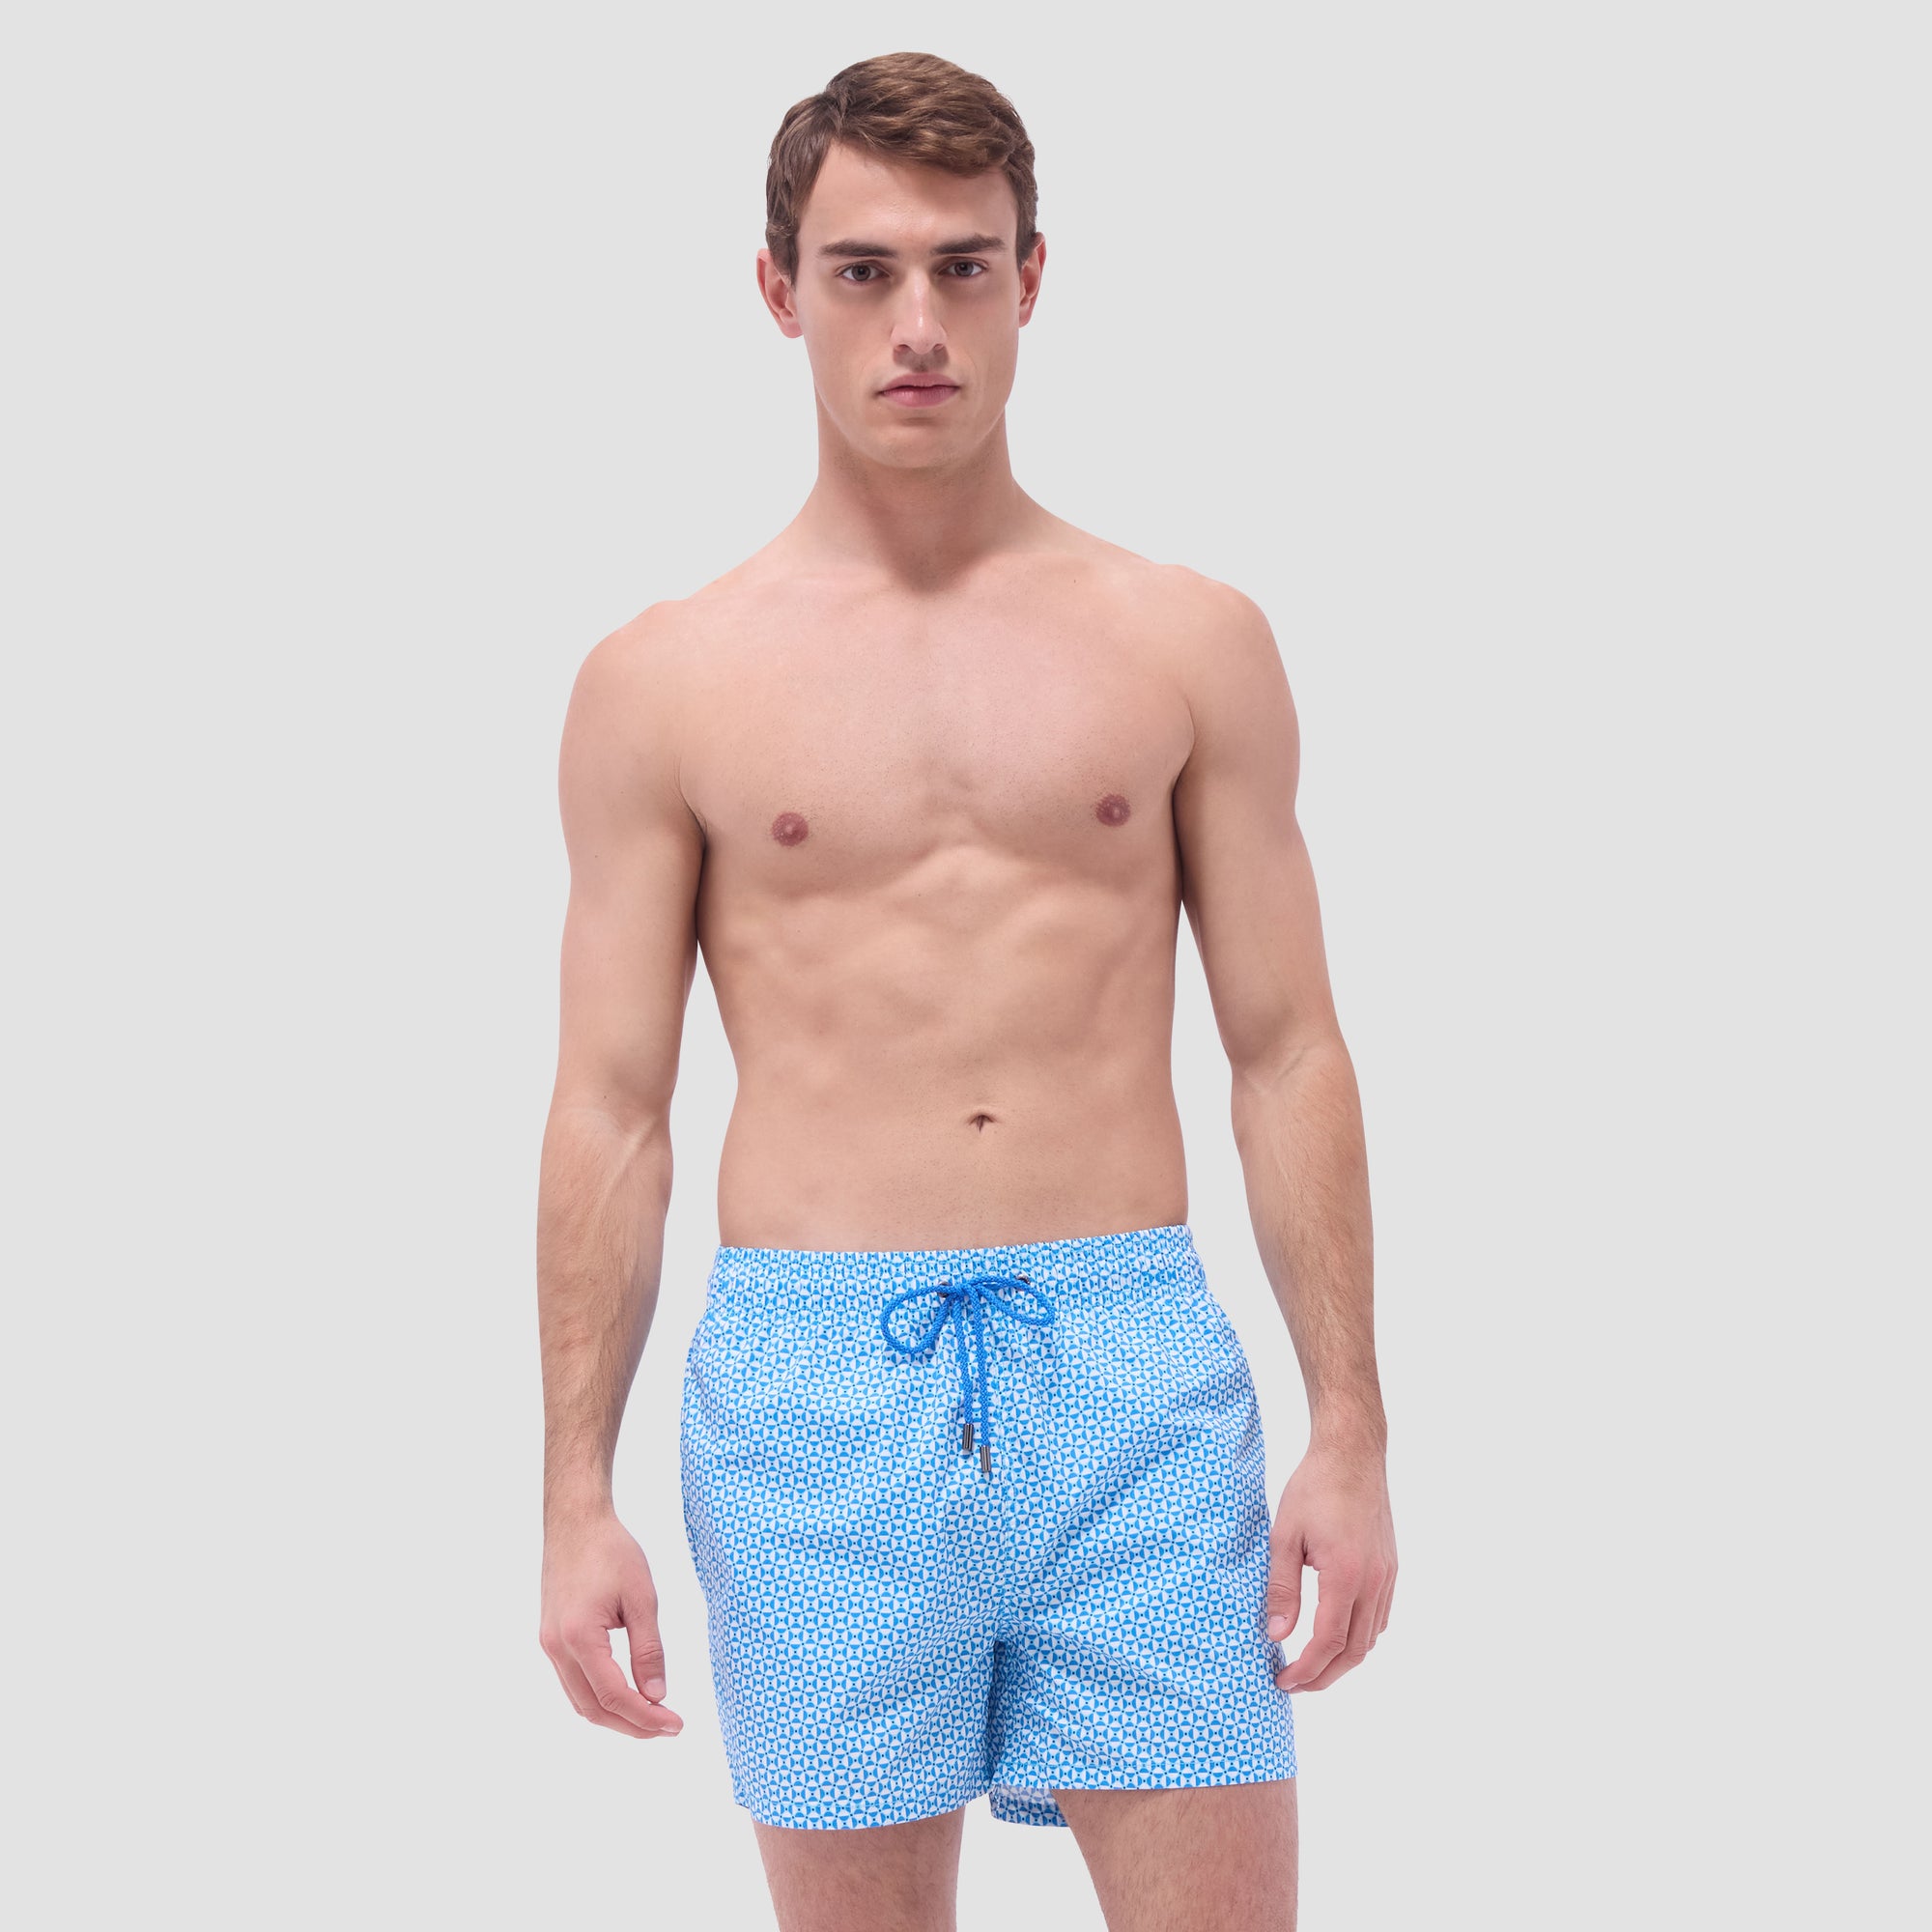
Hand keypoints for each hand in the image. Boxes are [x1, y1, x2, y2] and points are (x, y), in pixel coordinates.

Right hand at [539, 1512, 683, 1737]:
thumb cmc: (611, 1551)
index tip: (675, 1724)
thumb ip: (649, 1649)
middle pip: (593, 1708)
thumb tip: (657, 1695)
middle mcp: (557, 1647)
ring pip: (580, 1700)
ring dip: (615, 1715)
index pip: (613, 1696)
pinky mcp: (551, 1638)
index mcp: (579, 1636)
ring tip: (651, 1716)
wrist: (576, 1522)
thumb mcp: (641, 1598)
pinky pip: (573, 1682)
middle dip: (631, 1725)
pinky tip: (626, 1695)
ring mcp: (549, 1644)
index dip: (645, 1717)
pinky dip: (599, 1697)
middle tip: (667, 1728)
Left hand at [1265, 1439, 1395, 1691]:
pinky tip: (1337, 1634)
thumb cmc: (1315, 1488)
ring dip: (1343, 1660)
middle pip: (1355, 1651)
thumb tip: (1277, 1634)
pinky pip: (1379, 1617)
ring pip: (1371, 1637)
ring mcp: (1387, 1576)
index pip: (1328, 1642)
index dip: (1306, 1670)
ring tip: (1312, 1666)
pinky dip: (1359, 1636)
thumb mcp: (1284, 1536)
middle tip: (1295, 1684)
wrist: (1352, 1455)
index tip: (1283, 1681)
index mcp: (1345, 1575)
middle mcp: (1374, 1582)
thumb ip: (1281, 1588)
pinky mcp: (1390, 1567)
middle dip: (1325, 1676)